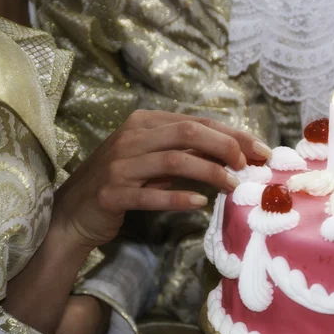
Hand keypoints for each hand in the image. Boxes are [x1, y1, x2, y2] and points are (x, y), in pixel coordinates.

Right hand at [53, 110, 271, 248]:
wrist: (73, 211)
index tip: (261, 151)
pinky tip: (199, 203)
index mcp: (144, 123)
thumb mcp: (152, 159)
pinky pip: (149, 195)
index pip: (197, 122)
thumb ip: (185, 151)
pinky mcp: (111, 193)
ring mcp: (120, 165)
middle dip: (226, 147)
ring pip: (174, 161)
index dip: (233, 135)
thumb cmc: (121, 181)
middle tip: (249, 167)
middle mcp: (132, 137)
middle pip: (188, 133)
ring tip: (233, 186)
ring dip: (209, 172)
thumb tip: (233, 153)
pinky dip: (177, 198)